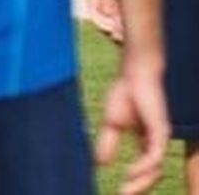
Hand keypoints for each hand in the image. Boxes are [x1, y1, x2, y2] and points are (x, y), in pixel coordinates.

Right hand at [96, 62, 168, 194]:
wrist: (134, 75)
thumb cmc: (125, 94)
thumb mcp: (111, 124)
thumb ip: (108, 144)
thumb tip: (99, 164)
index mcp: (146, 141)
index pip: (145, 169)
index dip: (135, 183)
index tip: (118, 192)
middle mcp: (156, 142)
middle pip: (152, 173)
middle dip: (139, 188)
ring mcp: (159, 137)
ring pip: (155, 168)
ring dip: (141, 182)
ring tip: (125, 189)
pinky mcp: (160, 131)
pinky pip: (154, 156)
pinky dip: (142, 167)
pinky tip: (129, 172)